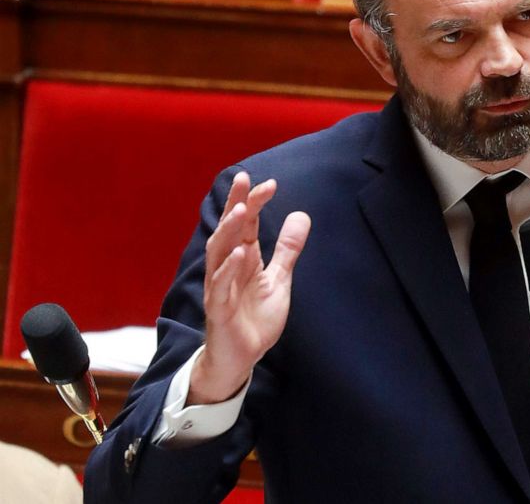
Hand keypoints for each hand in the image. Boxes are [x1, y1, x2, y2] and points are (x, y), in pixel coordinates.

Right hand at [189, 172, 310, 403]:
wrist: (240, 358)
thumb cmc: (255, 318)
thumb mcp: (279, 280)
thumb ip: (287, 250)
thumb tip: (301, 215)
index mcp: (242, 259)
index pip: (245, 224)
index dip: (252, 202)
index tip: (267, 182)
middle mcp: (227, 267)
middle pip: (229, 230)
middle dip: (236, 204)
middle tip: (245, 180)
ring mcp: (220, 287)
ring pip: (219, 253)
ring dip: (229, 231)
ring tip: (241, 210)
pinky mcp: (219, 309)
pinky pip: (220, 286)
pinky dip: (229, 269)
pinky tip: (240, 254)